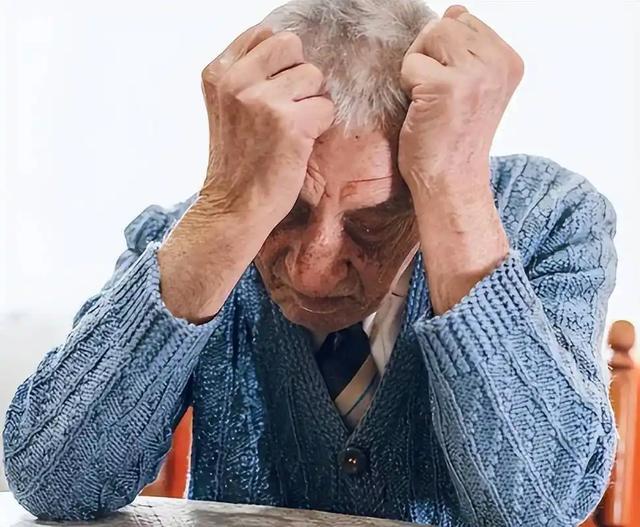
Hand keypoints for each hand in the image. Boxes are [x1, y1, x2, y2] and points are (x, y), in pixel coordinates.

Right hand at [200, 24, 334, 226]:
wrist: (233, 207)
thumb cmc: (236, 161)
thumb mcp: (225, 107)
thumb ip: (246, 75)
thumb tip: (287, 49)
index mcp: (217, 72)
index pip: (263, 34)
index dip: (279, 60)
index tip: (276, 88)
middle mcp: (237, 81)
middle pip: (291, 45)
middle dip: (298, 73)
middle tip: (289, 106)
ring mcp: (263, 101)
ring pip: (313, 76)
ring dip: (311, 103)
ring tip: (291, 130)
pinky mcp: (290, 124)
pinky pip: (326, 108)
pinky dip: (320, 127)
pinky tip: (299, 145)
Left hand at [397, 5, 518, 313]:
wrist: (450, 183)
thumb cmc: (452, 140)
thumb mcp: (470, 88)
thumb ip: (466, 49)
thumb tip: (454, 11)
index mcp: (510, 62)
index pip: (466, 21)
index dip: (446, 52)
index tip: (451, 90)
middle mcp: (499, 64)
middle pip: (447, 24)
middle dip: (431, 55)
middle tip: (437, 97)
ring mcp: (475, 73)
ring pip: (431, 35)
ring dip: (419, 67)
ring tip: (431, 102)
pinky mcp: (445, 86)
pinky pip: (411, 63)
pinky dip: (408, 85)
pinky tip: (423, 111)